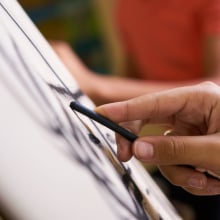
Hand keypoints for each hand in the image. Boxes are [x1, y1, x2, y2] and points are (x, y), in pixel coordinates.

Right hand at [95, 81, 219, 194]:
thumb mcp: (216, 152)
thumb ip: (174, 150)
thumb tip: (139, 149)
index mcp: (198, 99)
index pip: (151, 103)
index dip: (124, 109)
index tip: (101, 113)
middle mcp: (191, 110)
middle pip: (149, 122)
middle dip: (140, 142)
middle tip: (126, 156)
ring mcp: (190, 128)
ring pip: (162, 148)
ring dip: (177, 170)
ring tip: (202, 180)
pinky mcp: (191, 143)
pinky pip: (175, 160)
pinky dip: (188, 176)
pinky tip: (208, 180)